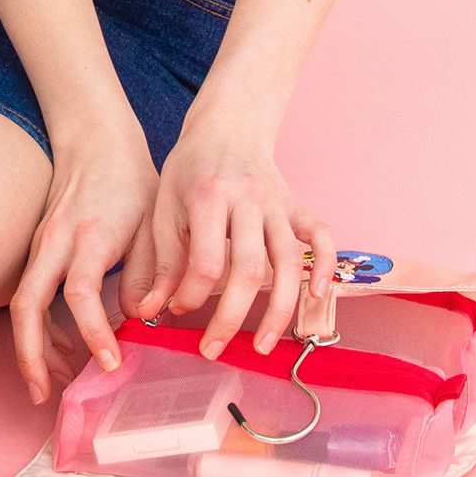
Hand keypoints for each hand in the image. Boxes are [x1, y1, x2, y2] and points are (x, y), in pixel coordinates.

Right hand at [11, 116, 157, 403]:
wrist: (96, 142)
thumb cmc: (131, 182)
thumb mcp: (154, 224)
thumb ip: (150, 273)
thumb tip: (139, 319)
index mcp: (89, 237)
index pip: (80, 294)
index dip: (93, 332)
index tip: (111, 362)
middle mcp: (55, 244)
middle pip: (25, 307)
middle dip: (29, 355)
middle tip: (43, 394)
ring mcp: (40, 247)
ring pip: (21, 306)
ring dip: (30, 348)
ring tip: (50, 384)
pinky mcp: (38, 251)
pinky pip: (29, 296)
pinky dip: (38, 328)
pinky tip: (59, 350)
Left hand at [119, 120, 335, 358]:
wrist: (227, 127)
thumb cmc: (189, 171)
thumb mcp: (164, 208)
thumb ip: (161, 261)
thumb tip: (149, 311)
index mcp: (208, 198)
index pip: (206, 261)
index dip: (191, 294)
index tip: (178, 310)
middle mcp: (248, 201)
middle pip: (248, 269)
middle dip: (231, 316)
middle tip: (213, 349)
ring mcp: (277, 203)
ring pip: (288, 261)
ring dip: (279, 309)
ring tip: (265, 345)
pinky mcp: (297, 205)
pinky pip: (321, 235)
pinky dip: (326, 265)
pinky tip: (319, 296)